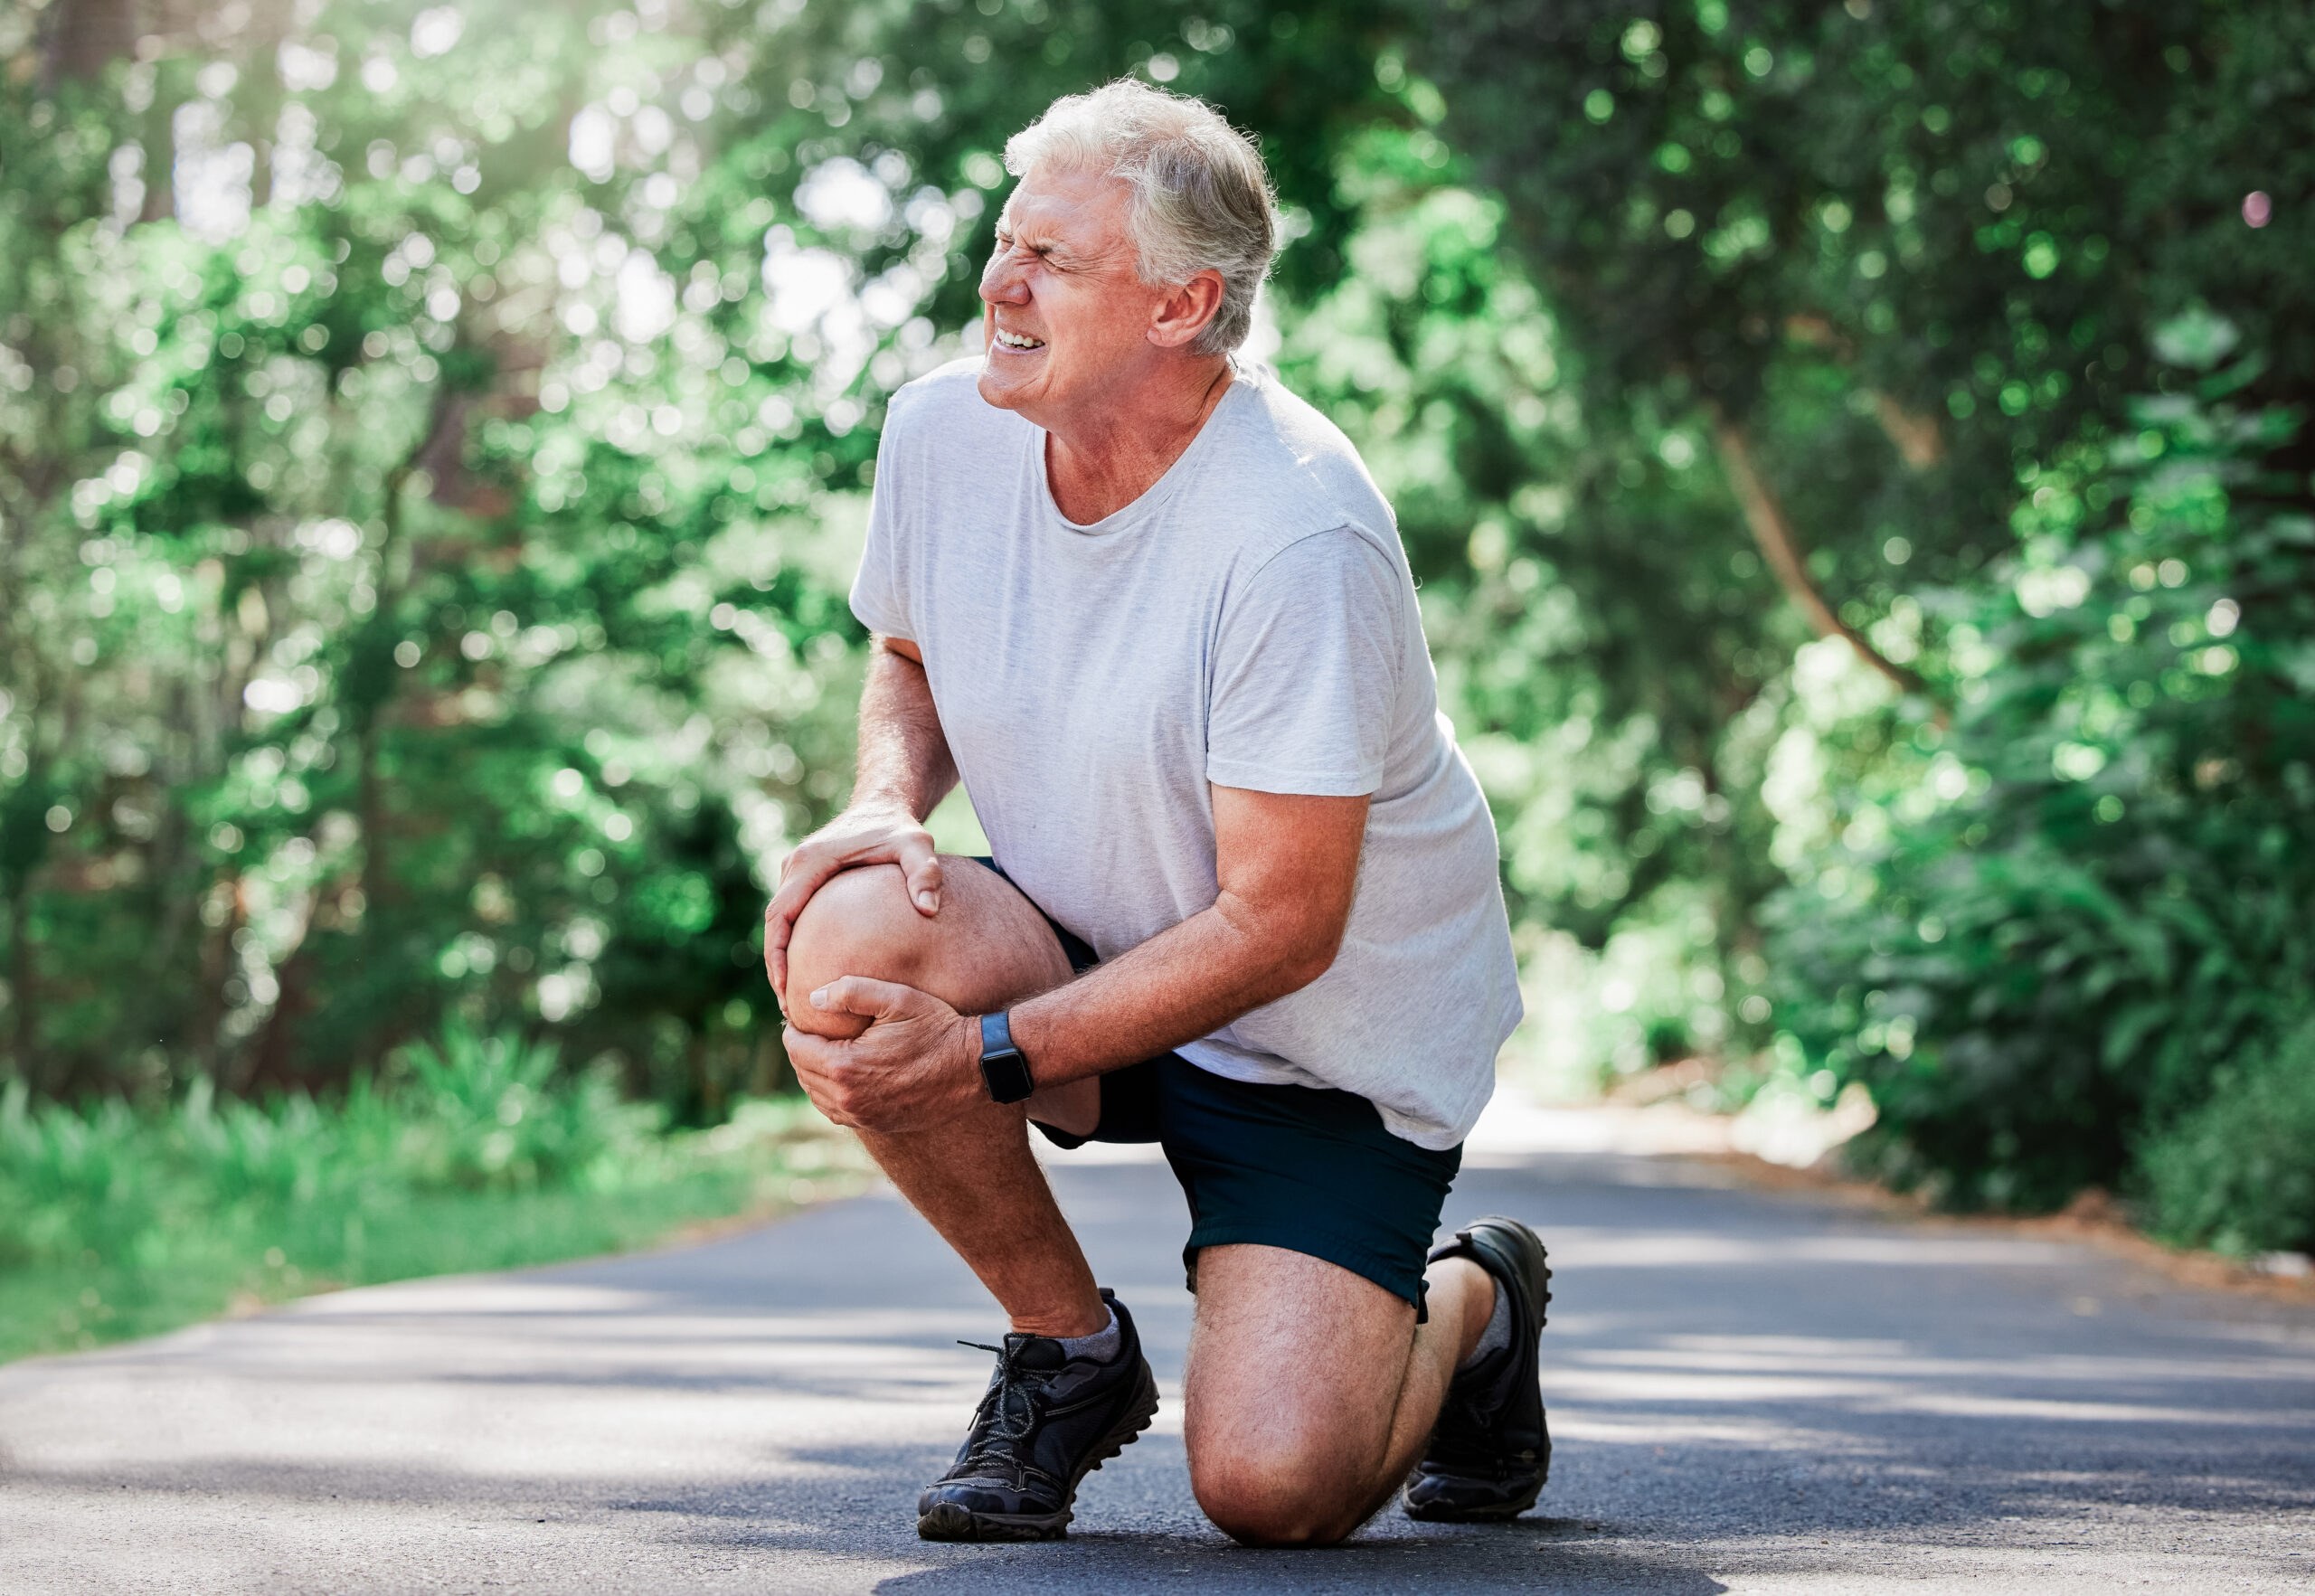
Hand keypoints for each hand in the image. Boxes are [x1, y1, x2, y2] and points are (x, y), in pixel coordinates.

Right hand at [763, 805, 942, 1003]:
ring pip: (779, 922)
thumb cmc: (899, 826)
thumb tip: (929, 909)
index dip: (778, 954)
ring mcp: (797, 872)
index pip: (779, 915)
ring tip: (796, 1000)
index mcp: (810, 861)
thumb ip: (924, 874)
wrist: (885, 804)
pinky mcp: (806, 879)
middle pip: (773, 924)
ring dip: (783, 958)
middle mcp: (795, 866)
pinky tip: (813, 973)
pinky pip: (793, 917)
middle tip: (790, 1008)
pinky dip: (796, 945)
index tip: (785, 988)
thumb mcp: (917, 846)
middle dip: (777, 966)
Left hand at [783, 977, 987, 1133]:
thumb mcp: (896, 999)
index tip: (796, 1017)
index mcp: (846, 1066)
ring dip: (813, 1075)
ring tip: (820, 1052)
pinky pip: (838, 1113)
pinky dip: (830, 1095)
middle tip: (807, 1032)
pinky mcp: (877, 1125)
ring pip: (817, 1097)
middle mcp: (849, 1098)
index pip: (797, 1049)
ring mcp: (863, 1116)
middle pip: (803, 1074)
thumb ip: (850, 992)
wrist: (973, 1067)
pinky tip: (840, 1078)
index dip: (793, 1030)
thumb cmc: (936, 1028)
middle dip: (801, 1052)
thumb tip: (813, 999)